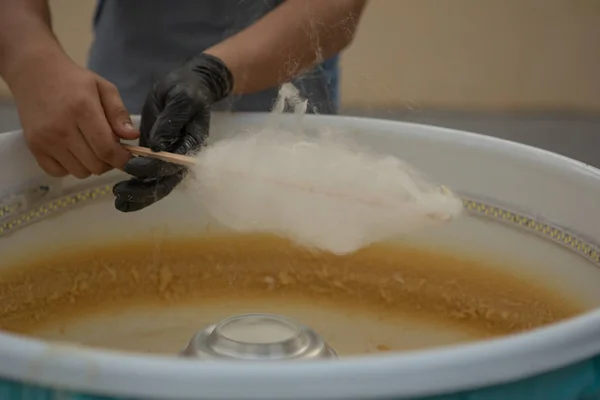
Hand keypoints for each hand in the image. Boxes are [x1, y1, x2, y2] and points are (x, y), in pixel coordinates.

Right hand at [10, 55, 138, 178]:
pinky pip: (59, 173)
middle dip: (109, 161)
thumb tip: (132, 136)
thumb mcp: (103, 88)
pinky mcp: (33, 147)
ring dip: (90, 165)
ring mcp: (44, 140)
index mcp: (82, 109)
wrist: (33, 72)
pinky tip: (72, 151)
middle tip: (108, 147)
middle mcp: (61, 128)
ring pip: (80, 172)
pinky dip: (70, 167)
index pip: (106, 149)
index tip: (129, 158)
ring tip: (89, 147)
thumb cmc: (73, 80)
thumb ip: (119, 113)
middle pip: (95, 165)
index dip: (122, 159)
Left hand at [113, 53, 232, 211]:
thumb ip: (171, 123)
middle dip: (143, 191)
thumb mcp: (181, 100)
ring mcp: (169, 158)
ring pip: (157, 183)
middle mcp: (181, 157)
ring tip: (118, 200)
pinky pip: (149, 176)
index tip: (130, 166)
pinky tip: (120, 194)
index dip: (152, 169)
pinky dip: (136, 186)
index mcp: (190, 145)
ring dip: (138, 194)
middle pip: (165, 181)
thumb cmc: (186, 91)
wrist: (189, 85)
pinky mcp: (157, 156)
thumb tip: (158, 147)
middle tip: (119, 193)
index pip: (172, 164)